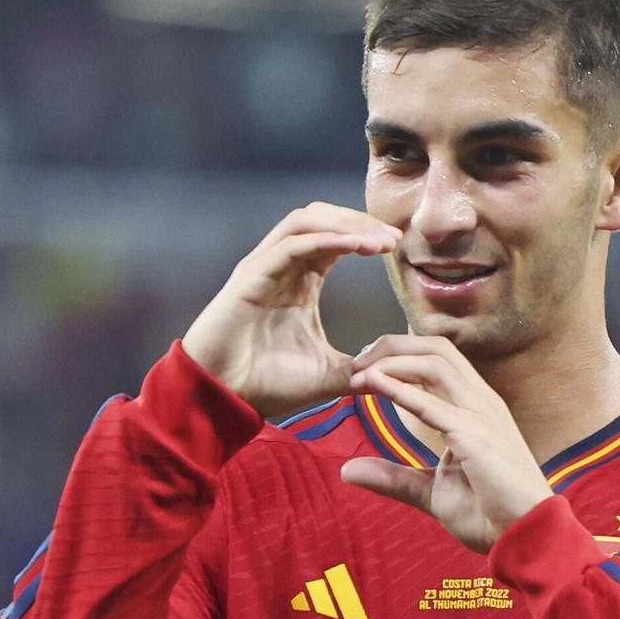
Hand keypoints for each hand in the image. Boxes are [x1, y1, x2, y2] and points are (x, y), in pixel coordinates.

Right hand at [182, 203, 399, 417]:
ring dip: (344, 224)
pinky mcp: (251, 276)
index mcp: (300, 282)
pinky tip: (354, 247)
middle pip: (322, 218)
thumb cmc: (266, 384)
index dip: (365, 234)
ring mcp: (264, 267)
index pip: (335, 238)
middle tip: (391, 238)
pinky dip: (325, 239)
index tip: (395, 246)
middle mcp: (282, 266)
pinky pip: (291, 244)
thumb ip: (360, 369)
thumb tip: (393, 374)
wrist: (224, 400)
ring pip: (305, 220)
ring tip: (377, 240)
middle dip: (359, 221)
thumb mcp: (327, 375)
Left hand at [340, 335, 552, 552]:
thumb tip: (347, 470)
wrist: (525, 536)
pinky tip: (372, 384)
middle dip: (392, 346)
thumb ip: (393, 477)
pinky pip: (432, 404)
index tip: (365, 369)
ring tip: (358, 371)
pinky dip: (398, 389)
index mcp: (476, 408)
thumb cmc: (489, 513)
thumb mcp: (431, 491)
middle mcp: (481, 402)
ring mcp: (481, 415)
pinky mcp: (475, 436)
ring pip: (435, 363)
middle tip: (356, 361)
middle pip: (436, 349)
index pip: (438, 360)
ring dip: (392, 361)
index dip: (400, 356)